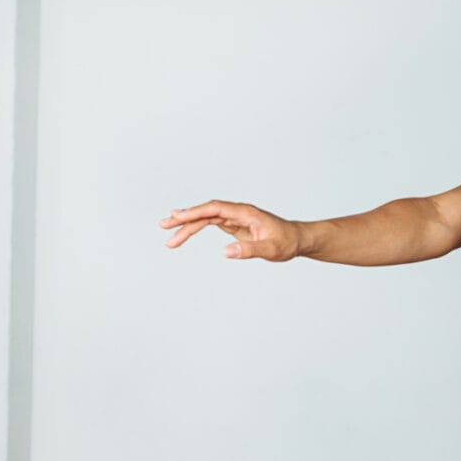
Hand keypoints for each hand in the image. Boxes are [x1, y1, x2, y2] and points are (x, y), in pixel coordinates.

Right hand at [159, 200, 300, 261]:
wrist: (297, 239)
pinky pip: (211, 223)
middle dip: (185, 218)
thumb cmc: (286, 243)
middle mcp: (238, 212)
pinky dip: (197, 227)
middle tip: (164, 226)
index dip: (195, 212)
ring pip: (206, 218)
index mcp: (246, 213)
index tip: (177, 217)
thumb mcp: (271, 250)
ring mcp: (235, 218)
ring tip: (169, 237)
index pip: (215, 209)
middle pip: (206, 212)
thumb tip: (225, 252)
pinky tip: (184, 231)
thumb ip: (249, 250)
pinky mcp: (234, 225)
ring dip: (188, 226)